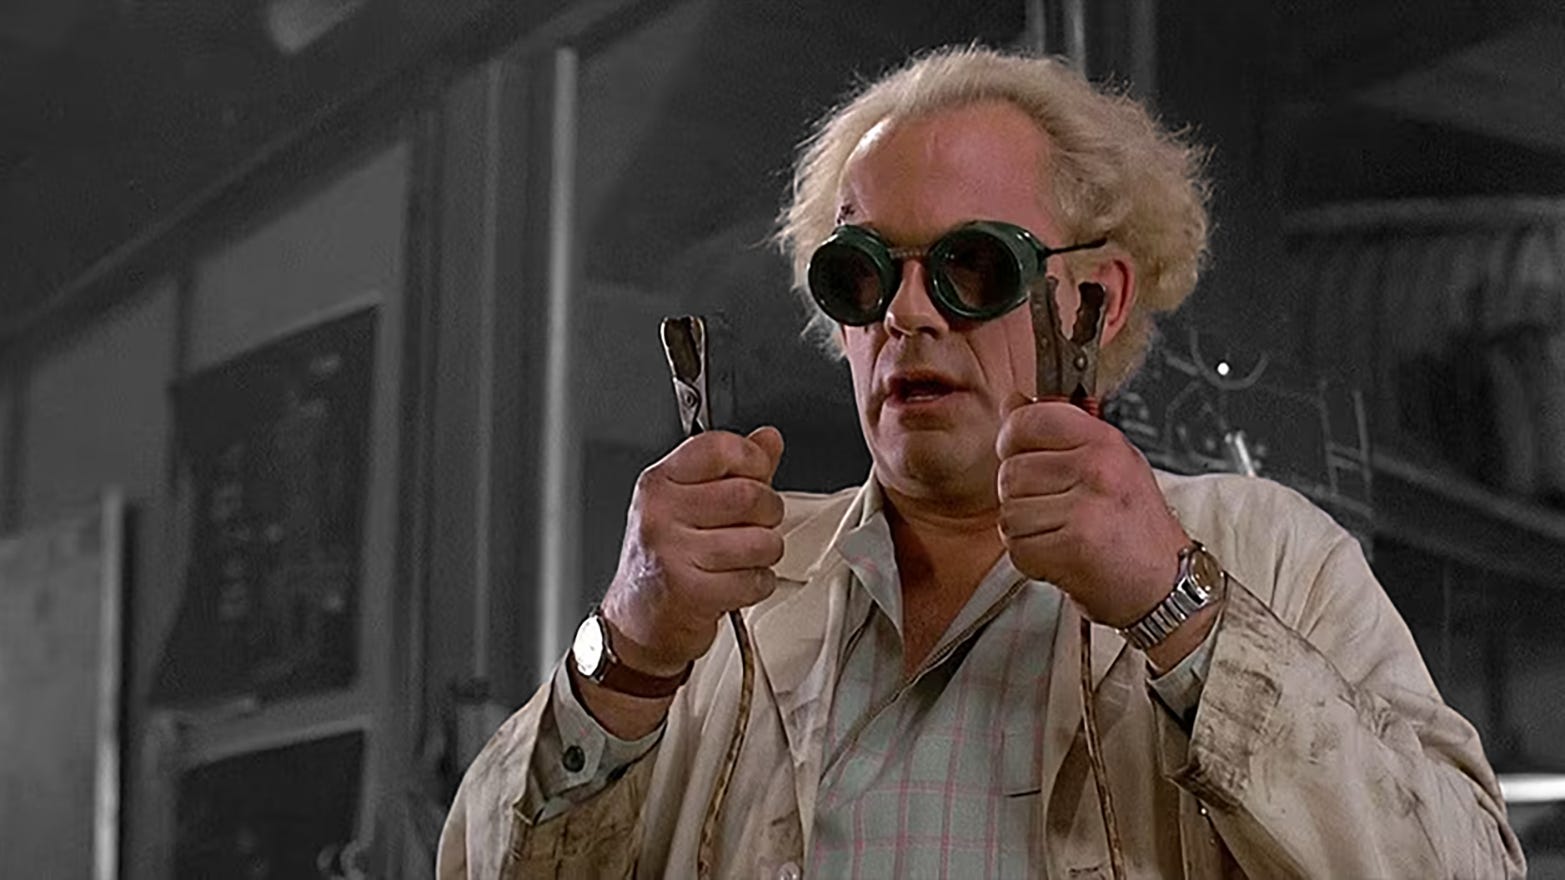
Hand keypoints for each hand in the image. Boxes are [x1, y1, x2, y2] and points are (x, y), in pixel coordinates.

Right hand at [600, 426, 785, 677]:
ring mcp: (673, 552)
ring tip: (746, 557)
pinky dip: (758, 584)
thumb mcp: (688, 504)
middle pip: (749, 494)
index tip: (757, 476)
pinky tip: (738, 581)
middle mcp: (660, 513)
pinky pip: (754, 579)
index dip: (752, 460)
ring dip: (766, 553)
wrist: (636, 621)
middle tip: (757, 524)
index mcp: (660, 483)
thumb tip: (769, 439)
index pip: (719, 448)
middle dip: (768, 513)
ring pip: (759, 540)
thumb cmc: (663, 560)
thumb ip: (733, 470)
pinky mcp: (690, 591)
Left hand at [995, 394, 1188, 626]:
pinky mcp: (1073, 547)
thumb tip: (1012, 402)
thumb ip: (1058, 431)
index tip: (1023, 453)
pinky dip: (1031, 558)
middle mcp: (1097, 469)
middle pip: (1011, 470)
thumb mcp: (1107, 463)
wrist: (1164, 585)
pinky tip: (1061, 556)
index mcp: (1105, 442)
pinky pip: (1018, 546)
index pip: (1029, 419)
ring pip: (1009, 511)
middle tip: (1057, 510)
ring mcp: (1086, 508)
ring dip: (1026, 530)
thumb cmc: (1134, 527)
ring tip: (1062, 534)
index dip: (1014, 438)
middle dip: (1023, 496)